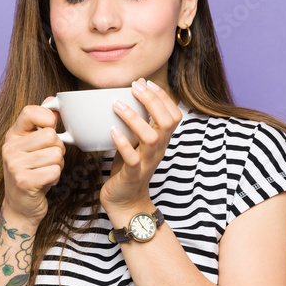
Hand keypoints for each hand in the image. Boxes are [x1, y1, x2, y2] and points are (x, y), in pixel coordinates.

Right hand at [1, 100, 64, 226]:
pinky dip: (55, 177)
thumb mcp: (33, 147)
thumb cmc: (31, 174)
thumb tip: (52, 100)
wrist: (20, 207)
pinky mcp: (23, 181)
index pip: (30, 112)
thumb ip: (42, 124)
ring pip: (56, 154)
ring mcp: (14, 164)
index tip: (51, 127)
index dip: (48, 117)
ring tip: (45, 172)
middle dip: (58, 150)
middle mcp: (10, 148)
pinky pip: (55, 170)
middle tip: (48, 161)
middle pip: (52, 136)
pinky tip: (45, 182)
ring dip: (58, 166)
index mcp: (12, 135)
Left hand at [101, 78, 181, 216]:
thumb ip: (135, 123)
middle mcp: (158, 150)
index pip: (174, 115)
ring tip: (118, 105)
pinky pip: (132, 158)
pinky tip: (112, 130)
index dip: (164, 97)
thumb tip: (127, 96)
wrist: (125, 202)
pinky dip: (122, 143)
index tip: (147, 83)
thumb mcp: (135, 142)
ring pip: (151, 137)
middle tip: (135, 87)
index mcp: (161, 141)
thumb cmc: (128, 168)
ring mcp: (147, 162)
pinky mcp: (133, 174)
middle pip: (167, 122)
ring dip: (135, 118)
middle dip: (153, 101)